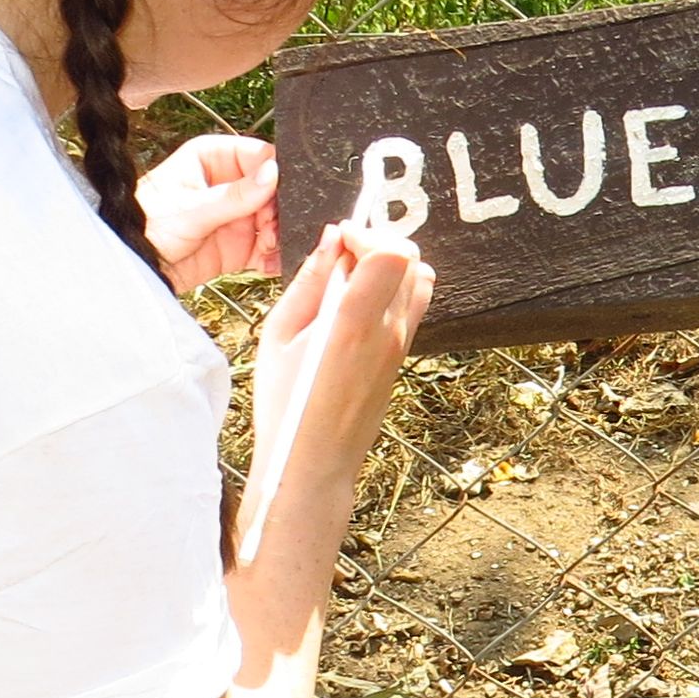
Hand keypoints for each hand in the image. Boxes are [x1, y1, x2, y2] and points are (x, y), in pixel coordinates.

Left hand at [140, 134, 284, 291]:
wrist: (134, 267)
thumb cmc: (144, 229)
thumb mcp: (190, 210)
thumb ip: (234, 195)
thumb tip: (272, 173)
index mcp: (211, 158)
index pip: (256, 155)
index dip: (273, 173)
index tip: (276, 192)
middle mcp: (228, 184)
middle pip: (273, 189)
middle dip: (278, 209)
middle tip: (270, 226)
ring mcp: (235, 215)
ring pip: (275, 219)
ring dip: (279, 234)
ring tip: (268, 246)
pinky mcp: (239, 245)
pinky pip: (268, 248)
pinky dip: (275, 255)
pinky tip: (271, 261)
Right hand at [251, 225, 432, 502]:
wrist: (314, 462)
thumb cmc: (286, 403)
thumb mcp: (279, 335)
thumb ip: (309, 282)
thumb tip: (332, 239)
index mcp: (354, 323)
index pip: (392, 253)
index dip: (366, 234)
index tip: (338, 239)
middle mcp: (388, 331)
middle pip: (411, 258)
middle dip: (377, 243)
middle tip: (342, 255)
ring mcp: (401, 345)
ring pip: (419, 279)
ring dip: (389, 265)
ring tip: (349, 279)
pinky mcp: (402, 356)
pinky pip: (413, 305)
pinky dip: (393, 288)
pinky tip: (356, 303)